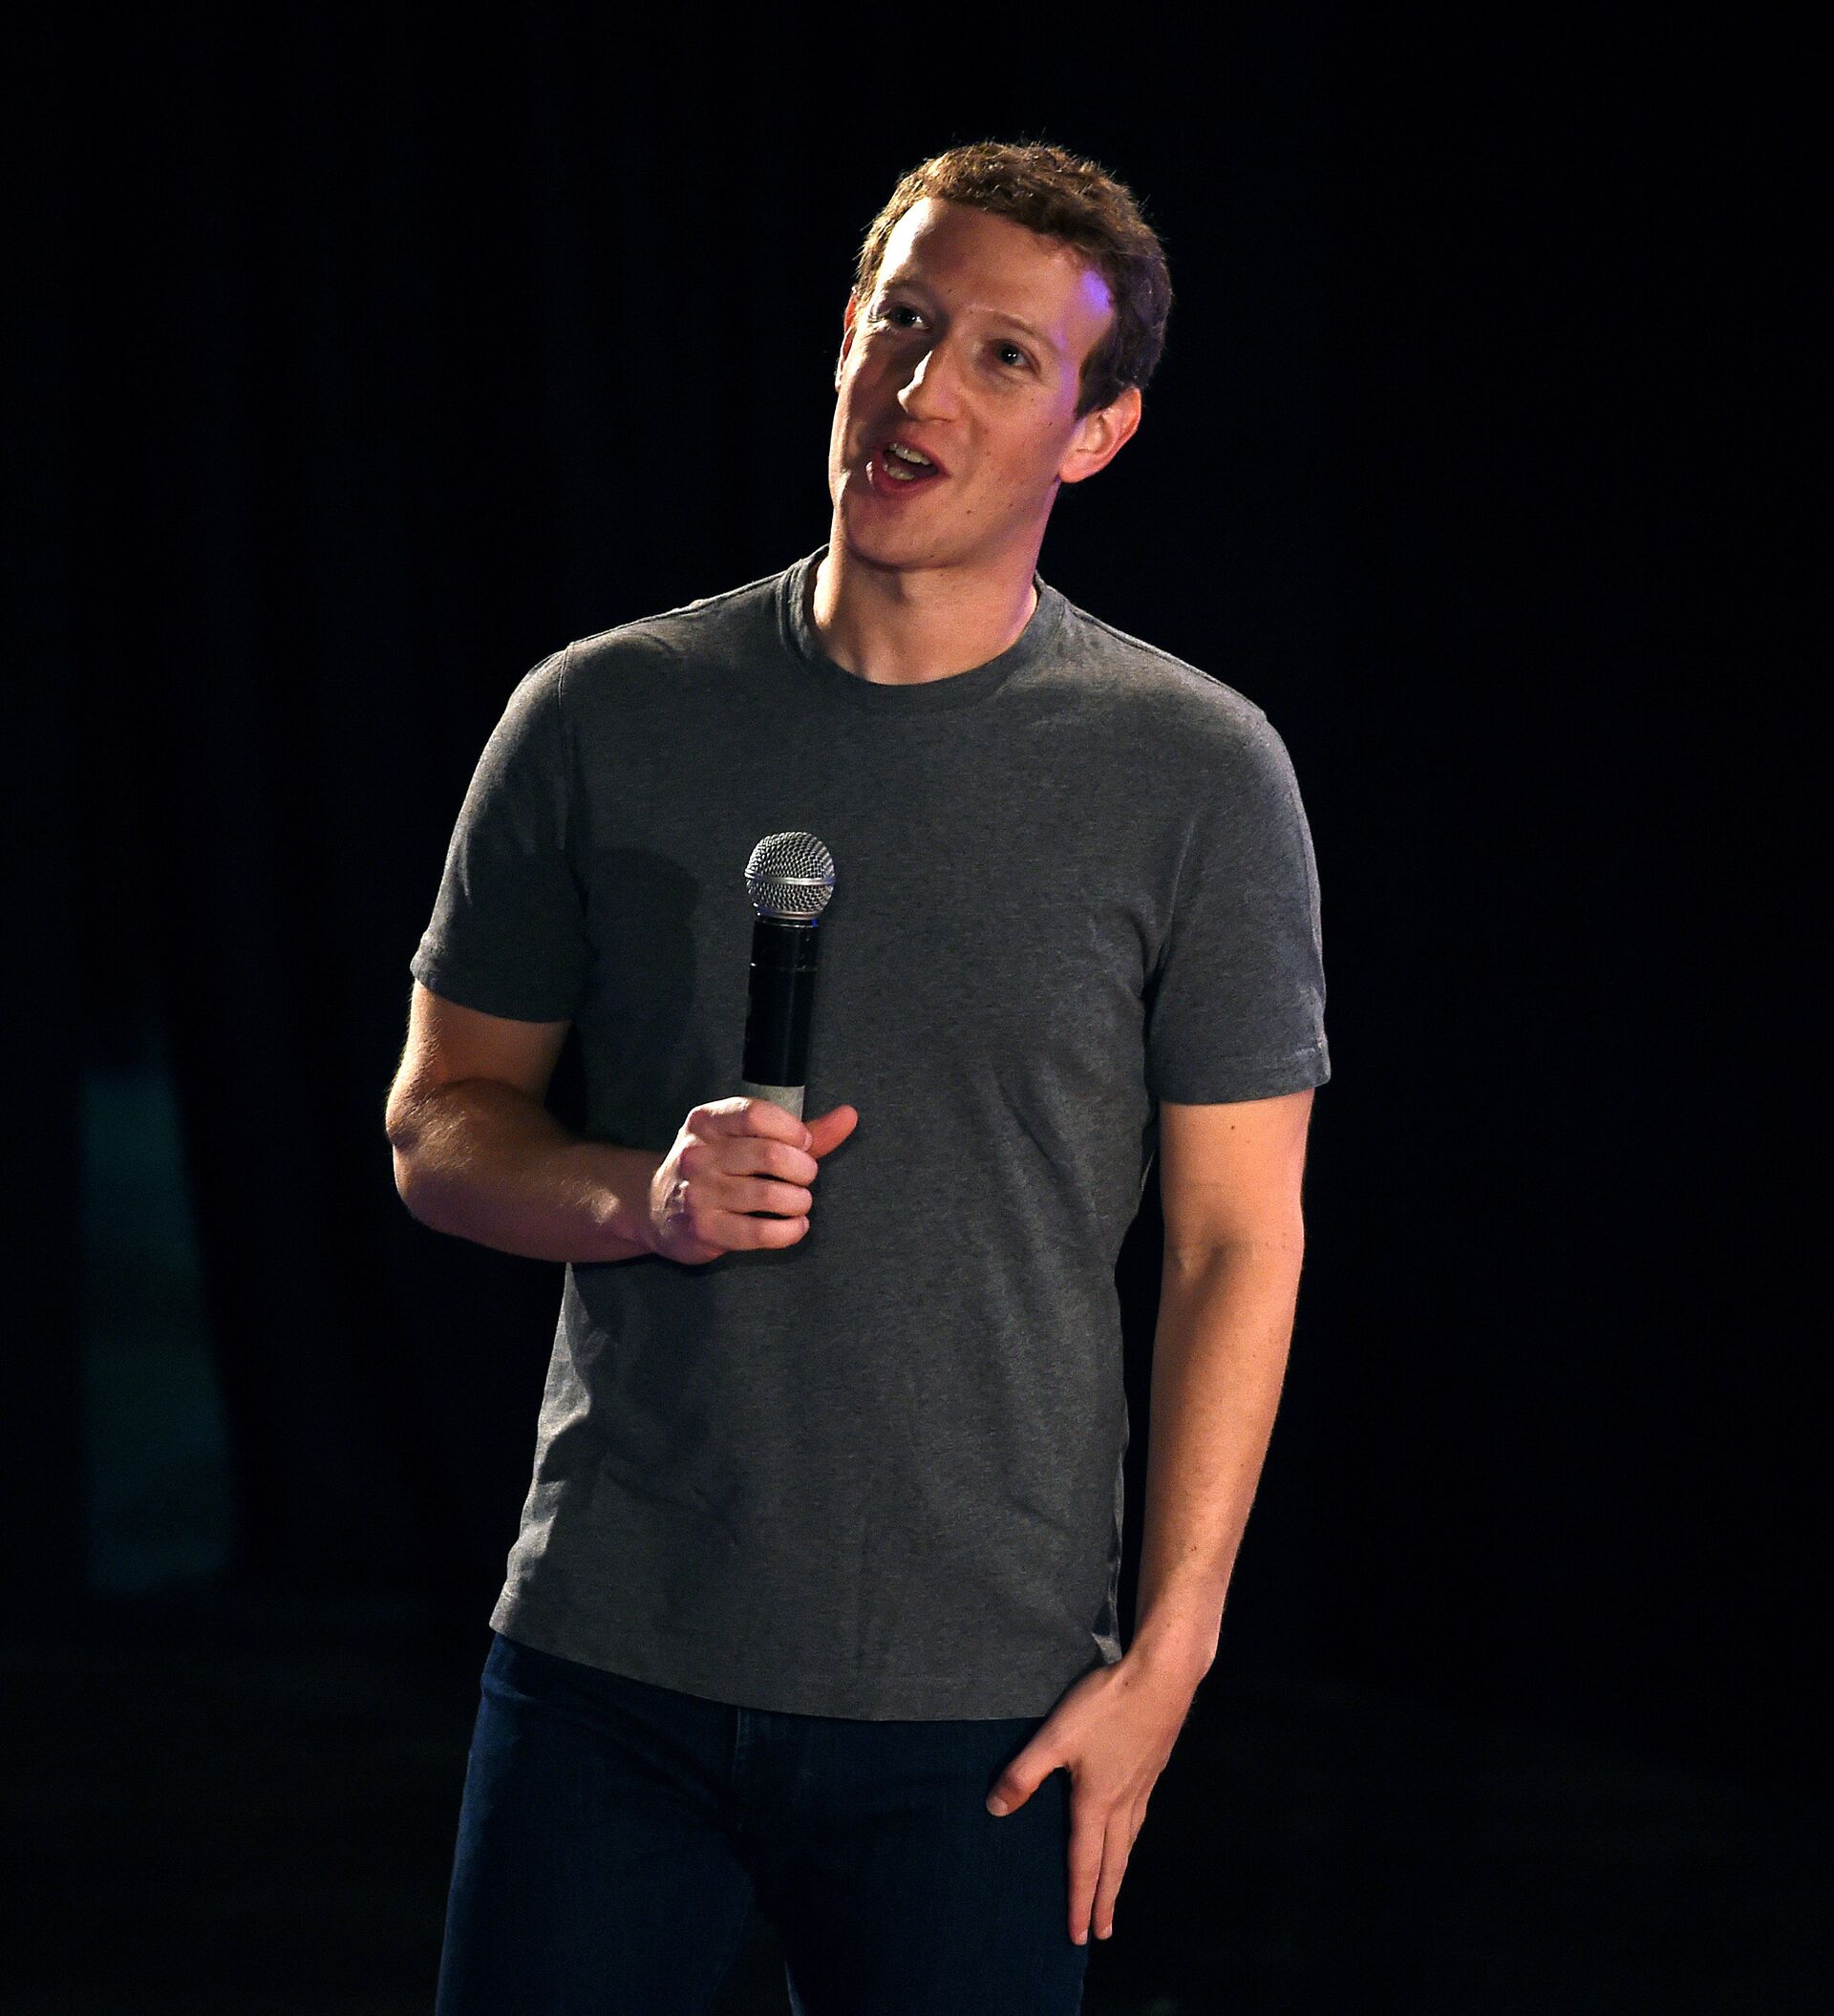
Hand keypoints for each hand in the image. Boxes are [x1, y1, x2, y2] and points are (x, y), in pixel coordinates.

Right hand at [645, 1095, 857, 1263]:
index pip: (756, 1114)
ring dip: (799, 1201)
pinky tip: (795, 1226)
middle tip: (805, 1178)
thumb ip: (799, 1131)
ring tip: (800, 1203)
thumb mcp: (745, 1140)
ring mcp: (698, 1193)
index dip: (791, 1130)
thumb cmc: (715, 1168)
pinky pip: (761, 1233)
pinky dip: (790, 1231)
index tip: (803, 1144)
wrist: (655, 1208)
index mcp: (708, 1121)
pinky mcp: (704, 1229)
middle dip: (802, 1169)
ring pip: (769, 1195)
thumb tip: (849, 1116)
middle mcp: (699, 1154)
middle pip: (769, 1154)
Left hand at [984, 1649, 1200, 1947]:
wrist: (1162, 1679)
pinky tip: (1130, 1829)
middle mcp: (1122, 1804)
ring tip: (1115, 1889)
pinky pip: (1139, 1820)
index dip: (1079, 1901)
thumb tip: (995, 1811)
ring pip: (1129, 1842)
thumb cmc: (1106, 1708)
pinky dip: (1131, 1840)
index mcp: (1096, 1803)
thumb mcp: (1055, 1737)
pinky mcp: (1153, 1769)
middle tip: (1103, 1933)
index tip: (1078, 1936)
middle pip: (1113, 1863)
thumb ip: (1024, 1774)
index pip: (1084, 1863)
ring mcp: (1142, 1787)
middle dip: (1106, 1901)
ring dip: (1120, 1872)